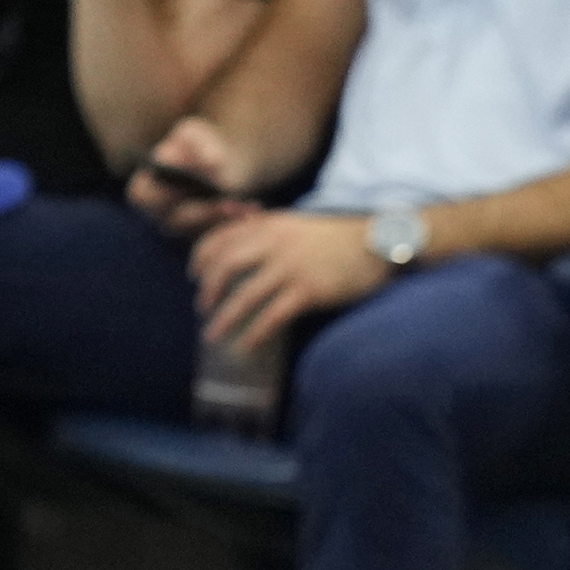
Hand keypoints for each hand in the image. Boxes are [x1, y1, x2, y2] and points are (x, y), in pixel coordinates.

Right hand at [130, 117, 252, 234]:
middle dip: (202, 213)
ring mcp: (184, 231)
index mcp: (147, 187)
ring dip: (224, 223)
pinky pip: (222, 241)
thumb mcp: (196, 133)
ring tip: (244, 207)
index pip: (142, 197)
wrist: (226, 163)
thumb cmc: (200, 145)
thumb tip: (213, 164)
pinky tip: (253, 210)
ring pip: (201, 236)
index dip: (160, 194)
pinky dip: (239, 226)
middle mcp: (161, 214)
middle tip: (226, 204)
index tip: (185, 186)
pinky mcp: (208, 240)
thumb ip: (200, 143)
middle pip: (174, 222)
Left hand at [189, 211, 390, 351]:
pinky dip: (256, 332)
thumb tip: (248, 250)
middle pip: (224, 266)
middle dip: (207, 289)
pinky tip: (247, 345)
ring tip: (212, 335)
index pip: (219, 239)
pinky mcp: (308, 291)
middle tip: (202, 308)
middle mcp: (272, 244)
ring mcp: (290, 268)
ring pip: (244, 295)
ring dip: (224, 318)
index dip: (200, 258)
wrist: (375, 238)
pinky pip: (273, 315)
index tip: (194, 275)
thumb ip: (270, 233)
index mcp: (267, 225)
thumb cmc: (338, 234)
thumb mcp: (296, 223)